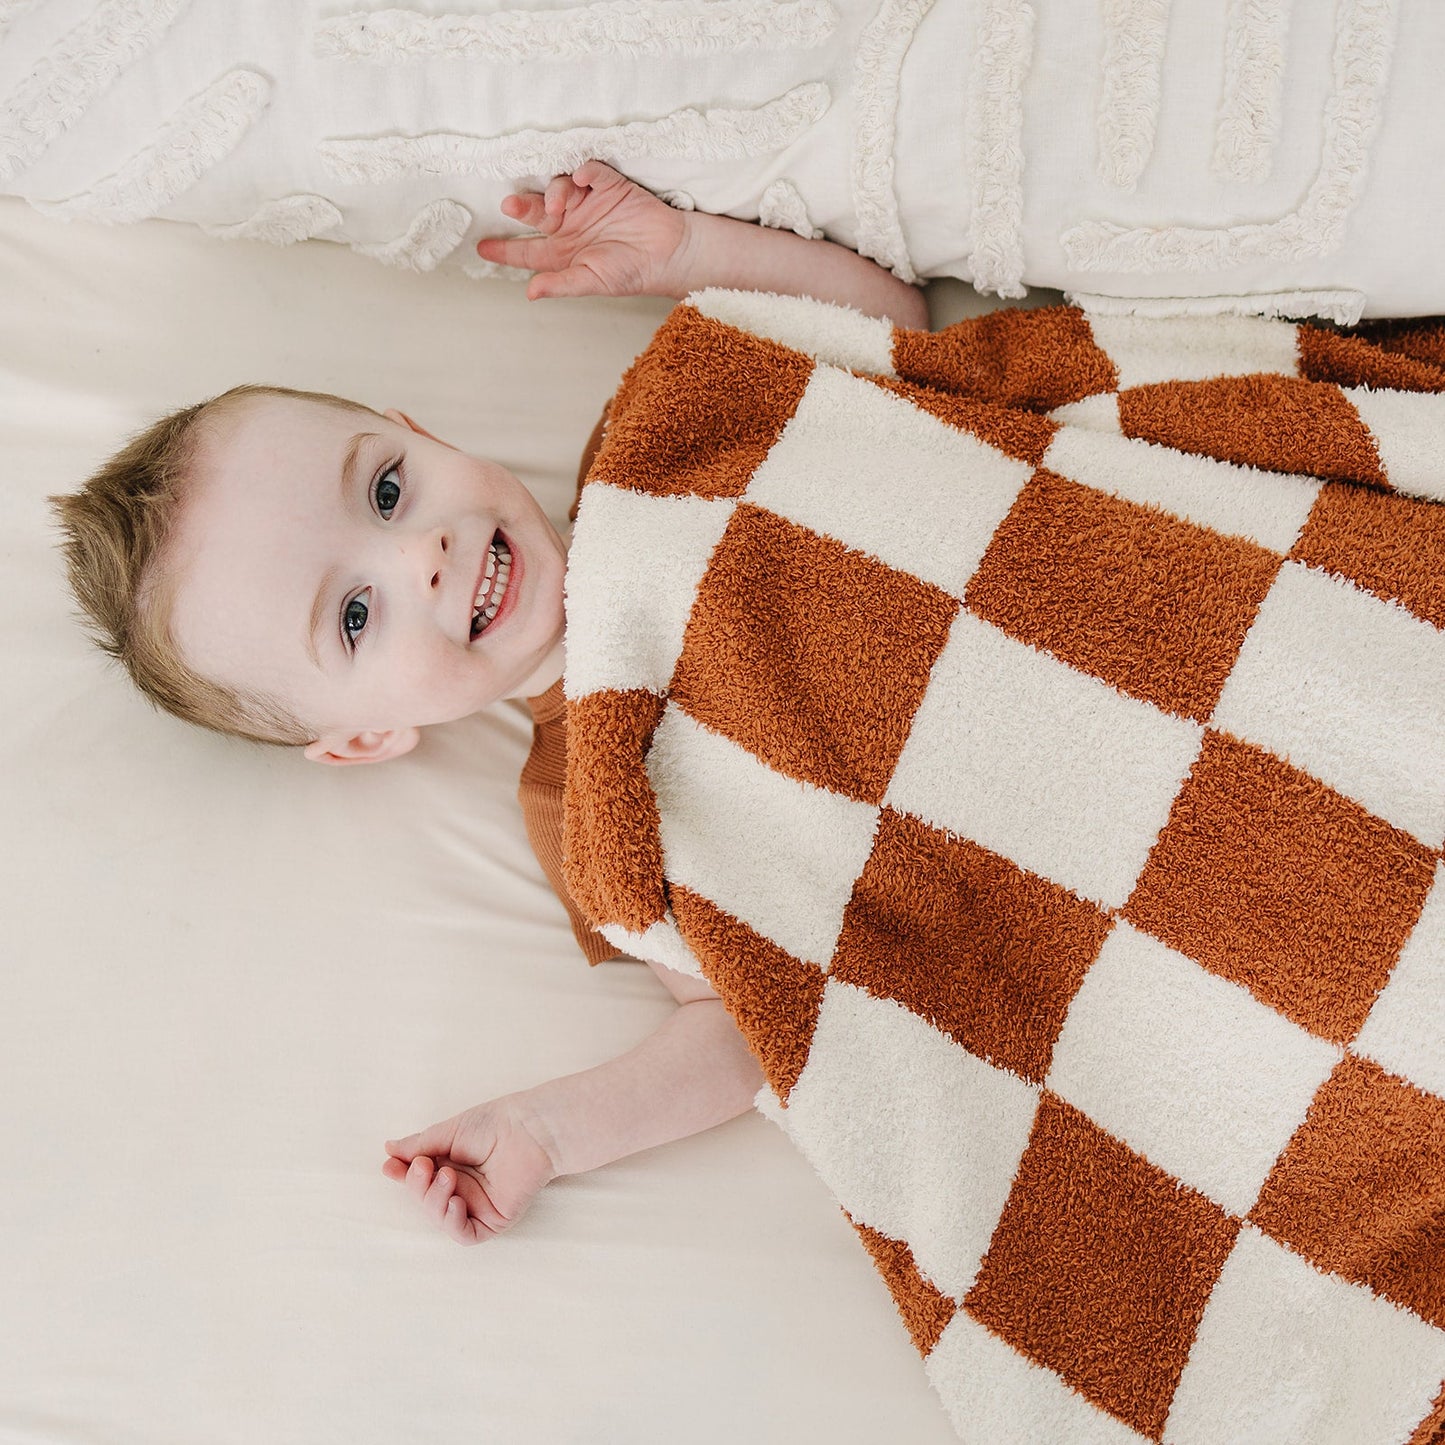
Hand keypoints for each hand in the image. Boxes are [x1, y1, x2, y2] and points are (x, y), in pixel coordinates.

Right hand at [382, 1097, 557, 1244]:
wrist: (530, 1129)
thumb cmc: (495, 1124)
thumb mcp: (449, 1132)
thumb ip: (420, 1145)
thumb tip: (389, 1149)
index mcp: (450, 1165)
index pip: (419, 1178)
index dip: (403, 1175)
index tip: (390, 1165)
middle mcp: (461, 1188)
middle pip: (426, 1201)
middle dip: (418, 1186)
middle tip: (424, 1166)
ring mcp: (477, 1205)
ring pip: (441, 1219)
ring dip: (434, 1201)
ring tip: (446, 1176)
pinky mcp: (493, 1220)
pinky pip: (465, 1234)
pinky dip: (453, 1223)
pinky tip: (454, 1203)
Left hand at [475, 160, 689, 300]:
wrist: (667, 255)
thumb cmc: (631, 273)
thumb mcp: (592, 282)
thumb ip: (561, 284)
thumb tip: (531, 292)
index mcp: (563, 251)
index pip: (527, 251)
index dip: (504, 250)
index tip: (482, 249)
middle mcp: (571, 225)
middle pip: (536, 213)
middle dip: (522, 207)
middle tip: (510, 204)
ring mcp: (588, 204)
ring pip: (559, 188)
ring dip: (554, 192)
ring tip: (559, 205)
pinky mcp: (609, 186)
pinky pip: (592, 172)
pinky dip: (585, 171)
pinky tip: (583, 177)